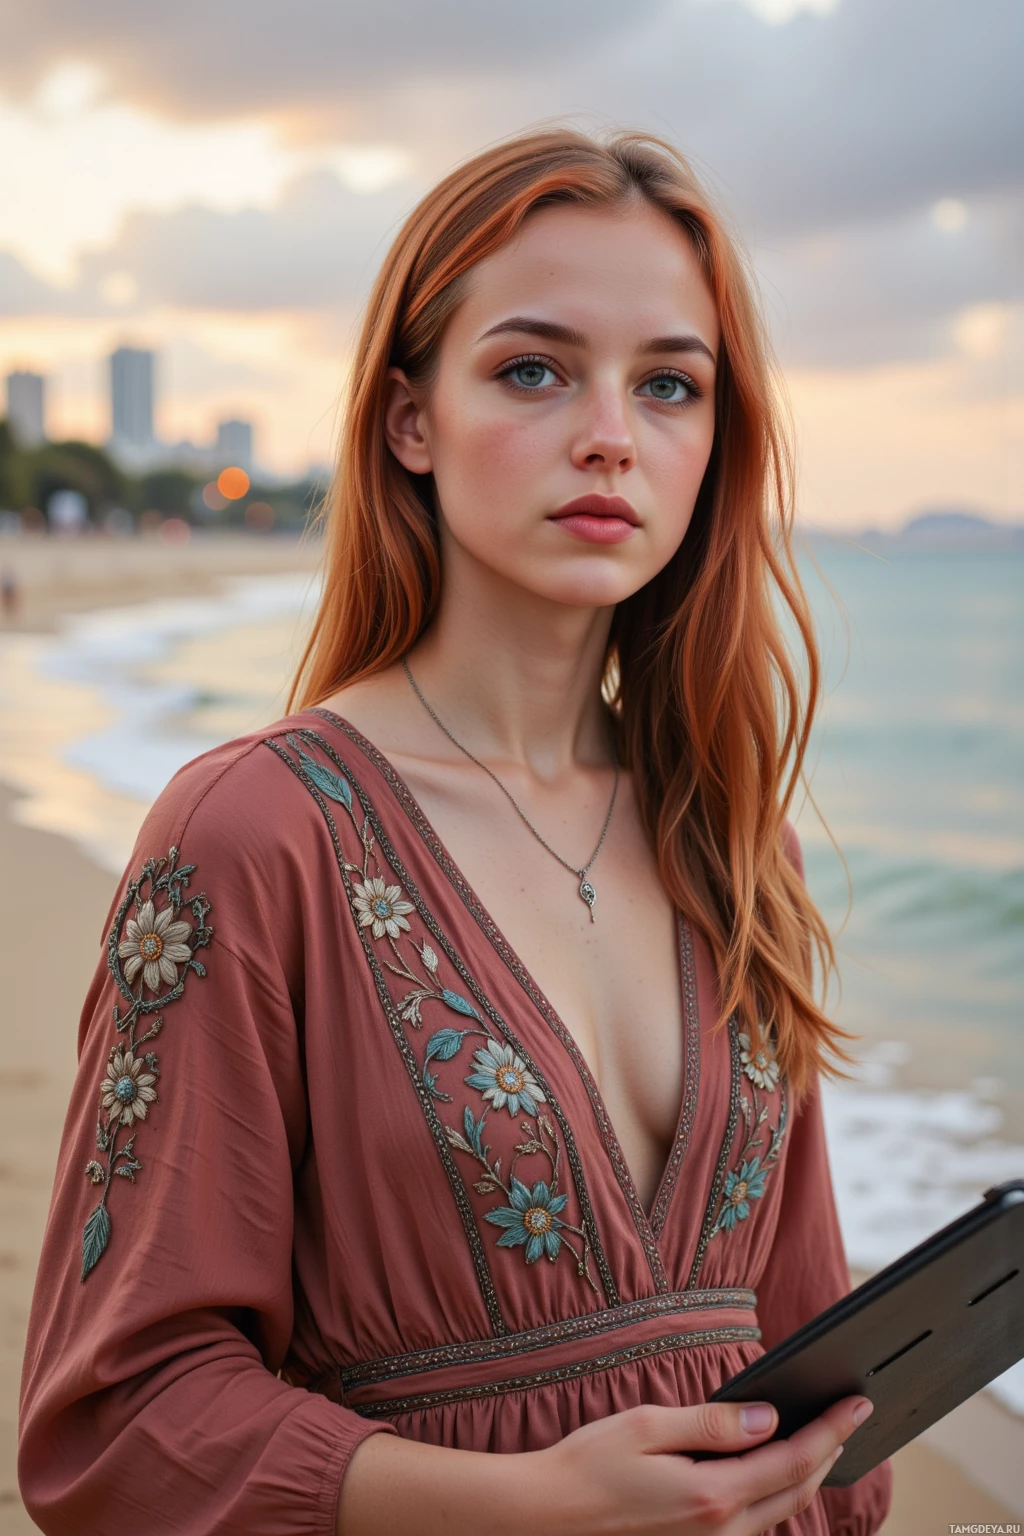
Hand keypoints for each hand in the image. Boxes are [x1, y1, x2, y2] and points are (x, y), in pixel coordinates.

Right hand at [536, 1393, 872, 1534]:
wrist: (546, 1518)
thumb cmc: (587, 1466)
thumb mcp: (647, 1427)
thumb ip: (711, 1424)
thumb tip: (766, 1418)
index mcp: (711, 1497)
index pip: (793, 1460)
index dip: (830, 1429)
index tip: (856, 1404)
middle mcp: (718, 1531)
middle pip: (796, 1491)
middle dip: (829, 1451)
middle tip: (850, 1415)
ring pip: (778, 1511)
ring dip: (806, 1474)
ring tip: (822, 1438)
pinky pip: (752, 1522)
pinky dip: (775, 1493)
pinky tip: (771, 1470)